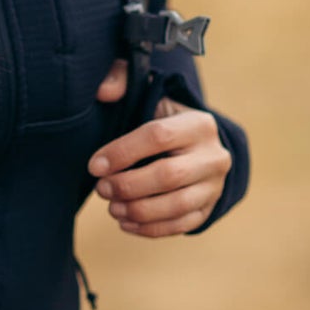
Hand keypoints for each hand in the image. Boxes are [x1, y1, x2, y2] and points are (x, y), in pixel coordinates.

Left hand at [89, 58, 230, 236]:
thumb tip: (102, 90)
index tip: (95, 165)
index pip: (158, 136)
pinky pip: (180, 225)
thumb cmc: (165, 119)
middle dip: (128, 185)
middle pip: (168, 176)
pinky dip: (149, 229)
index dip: (122, 152)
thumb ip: (123, 80)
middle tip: (101, 189)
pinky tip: (125, 222)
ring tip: (112, 207)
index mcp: (198, 124)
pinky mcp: (209, 208)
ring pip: (176, 205)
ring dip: (137, 210)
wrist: (200, 146)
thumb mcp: (150, 94)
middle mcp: (213, 155)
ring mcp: (214, 185)